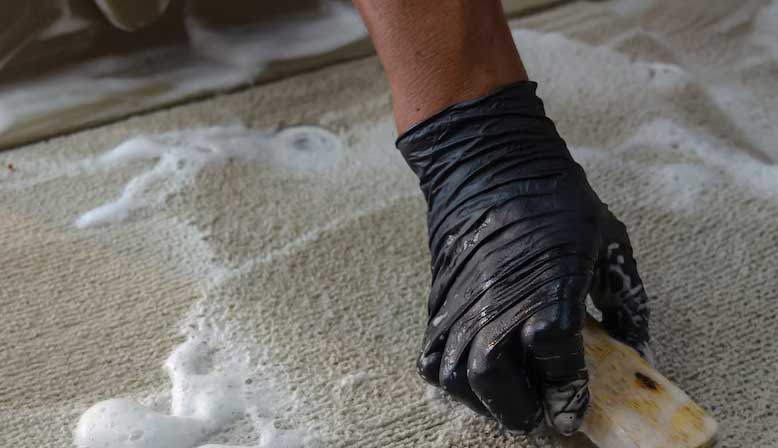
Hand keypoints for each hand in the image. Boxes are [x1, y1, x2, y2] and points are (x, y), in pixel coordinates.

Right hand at [397, 82, 649, 434]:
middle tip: (541, 417)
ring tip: (510, 402)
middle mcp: (500, 300)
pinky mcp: (439, 300)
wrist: (488, 161)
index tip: (574, 410)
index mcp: (550, 286)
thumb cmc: (554, 197)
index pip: (555, 361)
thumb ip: (625, 301)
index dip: (567, 394)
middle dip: (521, 412)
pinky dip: (449, 379)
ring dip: (485, 402)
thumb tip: (637, 349)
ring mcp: (463, 302)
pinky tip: (474, 378)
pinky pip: (432, 355)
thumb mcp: (609, 240)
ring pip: (458, 376)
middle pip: (497, 381)